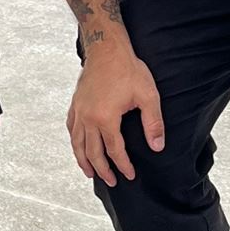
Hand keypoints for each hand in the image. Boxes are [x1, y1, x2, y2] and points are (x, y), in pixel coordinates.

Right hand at [66, 44, 163, 185]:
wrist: (106, 48)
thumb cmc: (127, 69)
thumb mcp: (147, 96)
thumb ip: (153, 124)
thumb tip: (157, 147)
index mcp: (105, 118)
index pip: (113, 150)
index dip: (122, 165)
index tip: (129, 175)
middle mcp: (88, 118)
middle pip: (92, 152)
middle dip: (102, 169)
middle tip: (111, 182)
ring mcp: (79, 111)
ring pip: (77, 143)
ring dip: (83, 160)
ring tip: (89, 172)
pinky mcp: (75, 103)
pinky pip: (71, 128)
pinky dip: (75, 141)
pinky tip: (78, 146)